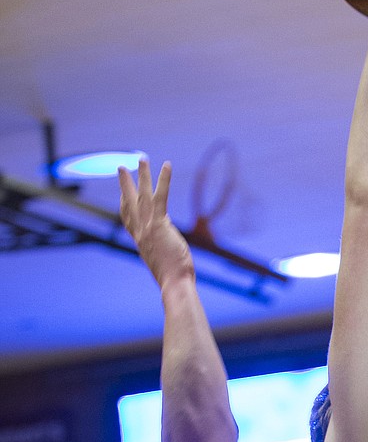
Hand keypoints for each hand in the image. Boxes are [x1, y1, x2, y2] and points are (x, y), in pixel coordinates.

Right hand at [118, 158, 193, 291]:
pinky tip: (166, 165)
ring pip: (142, 194)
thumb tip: (170, 259)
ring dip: (142, 174)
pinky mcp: (159, 223)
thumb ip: (162, 256)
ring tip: (142, 158)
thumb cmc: (173, 280)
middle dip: (125, 184)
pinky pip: (160, 196)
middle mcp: (140, 231)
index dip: (123, 206)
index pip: (128, 220)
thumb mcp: (164, 265)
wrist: (173, 283)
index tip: (122, 195)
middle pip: (129, 202)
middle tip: (121, 168)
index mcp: (140, 241)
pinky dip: (163, 179)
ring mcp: (148, 226)